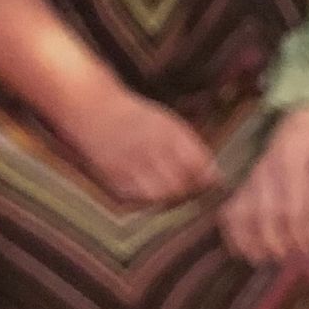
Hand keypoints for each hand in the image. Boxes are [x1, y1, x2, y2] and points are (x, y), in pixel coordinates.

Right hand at [66, 85, 220, 205]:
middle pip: (182, 184)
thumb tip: (215, 177)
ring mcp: (130, 163)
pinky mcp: (114, 176)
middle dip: (189, 192)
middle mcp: (150, 146)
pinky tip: (146, 190)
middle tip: (188, 192)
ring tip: (167, 192)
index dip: (207, 179)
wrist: (93, 109)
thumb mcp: (167, 122)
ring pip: (162, 196)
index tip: (208, 183)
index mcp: (167, 131)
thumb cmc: (136, 118)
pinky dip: (147, 200)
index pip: (198, 164)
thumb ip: (190, 148)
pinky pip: (139, 199)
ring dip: (169, 199)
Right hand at [220, 105, 308, 262]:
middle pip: (264, 212)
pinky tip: (238, 248)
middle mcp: (266, 169)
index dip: (296, 231)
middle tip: (283, 258)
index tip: (304, 249)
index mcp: (291, 162)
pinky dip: (232, 229)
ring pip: (242, 210)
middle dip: (273, 240)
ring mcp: (252, 174)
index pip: (290, 205)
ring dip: (248, 238)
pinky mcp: (245, 181)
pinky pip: (231, 206)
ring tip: (258, 258)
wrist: (301, 115)